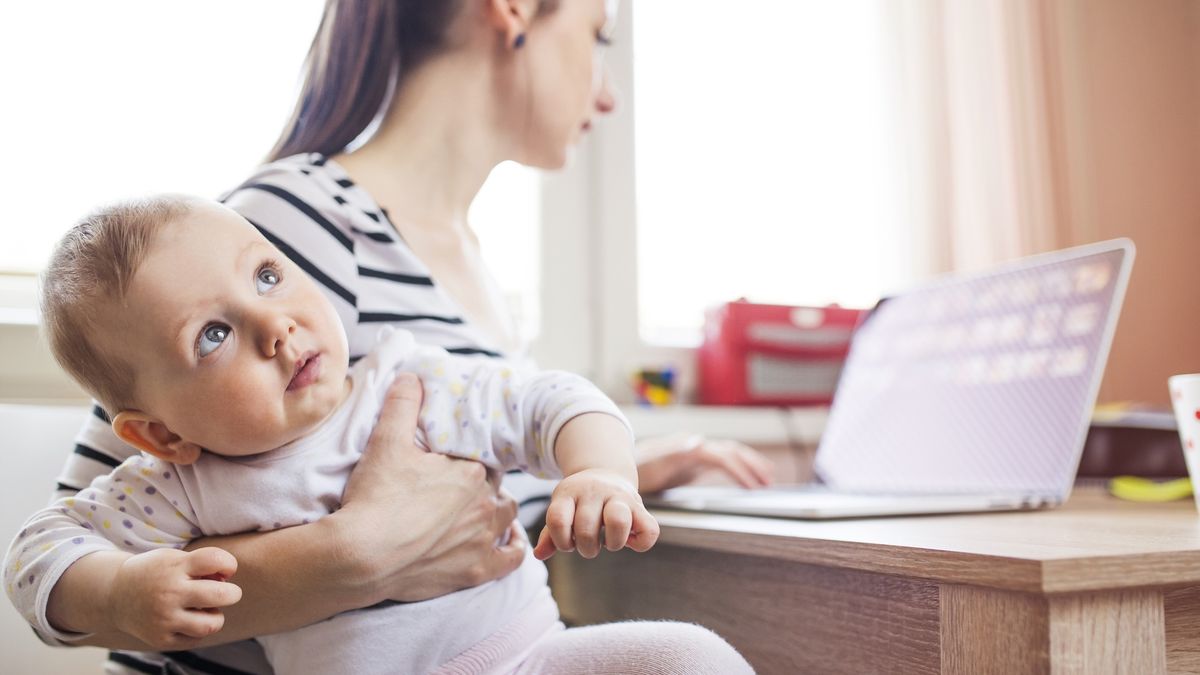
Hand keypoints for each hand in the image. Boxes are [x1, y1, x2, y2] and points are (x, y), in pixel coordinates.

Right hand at [109, 547, 239, 649]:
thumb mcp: (174, 559)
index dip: (229, 564)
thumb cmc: (155, 573)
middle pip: (221, 595)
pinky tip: (189, 620)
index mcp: (174, 568)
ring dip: (216, 616)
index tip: (225, 570)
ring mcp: (164, 619)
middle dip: (233, 593)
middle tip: (227, 593)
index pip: (215, 560)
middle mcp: (169, 594)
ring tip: (207, 609)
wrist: (115, 596)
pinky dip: (198, 630)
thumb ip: (202, 565)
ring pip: (211, 624)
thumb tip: (227, 579)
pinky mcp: (161, 639)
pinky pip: (195, 639)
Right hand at [334, 373, 524, 603]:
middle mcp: (485, 503)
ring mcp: (483, 539)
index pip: (482, 458)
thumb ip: (402, 405)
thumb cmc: (375, 497)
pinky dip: (512, 548)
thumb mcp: (386, 442)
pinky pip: (511, 558)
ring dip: (498, 511)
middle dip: (481, 484)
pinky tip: (507, 542)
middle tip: (456, 488)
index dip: (468, 460)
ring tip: (480, 509)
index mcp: (470, 471)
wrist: (363, 555)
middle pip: (495, 485)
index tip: (452, 465)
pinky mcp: (477, 571)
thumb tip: (411, 376)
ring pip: (507, 516)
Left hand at [533, 468, 659, 559]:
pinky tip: (629, 541)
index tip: (568, 543)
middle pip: (586, 528)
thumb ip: (551, 532)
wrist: (606, 472)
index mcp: (569, 492)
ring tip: (609, 542)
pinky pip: (649, 530)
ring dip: (612, 543)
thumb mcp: (562, 508)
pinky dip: (639, 544)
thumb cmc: (580, 501)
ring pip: (618, 522)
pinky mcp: (639, 506)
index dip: (561, 541)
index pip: (558, 519)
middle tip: (589, 544)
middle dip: (586, 548)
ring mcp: (618, 496)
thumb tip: (539, 554)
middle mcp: (594, 491)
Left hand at [635, 433, 774, 492]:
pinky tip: (749, 479)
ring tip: (768, 479)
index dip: (740, 471)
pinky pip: (724, 463)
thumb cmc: (639, 467)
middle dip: (752, 465)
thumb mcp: (654, 462)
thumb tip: (699, 440)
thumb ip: (674, 451)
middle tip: (769, 483)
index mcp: (690, 447)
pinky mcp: (697, 463)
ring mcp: (698, 453)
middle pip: (733, 451)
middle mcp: (697, 446)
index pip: (723, 456)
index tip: (753, 488)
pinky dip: (739, 469)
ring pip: (732, 454)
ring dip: (750, 464)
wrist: (627, 467)